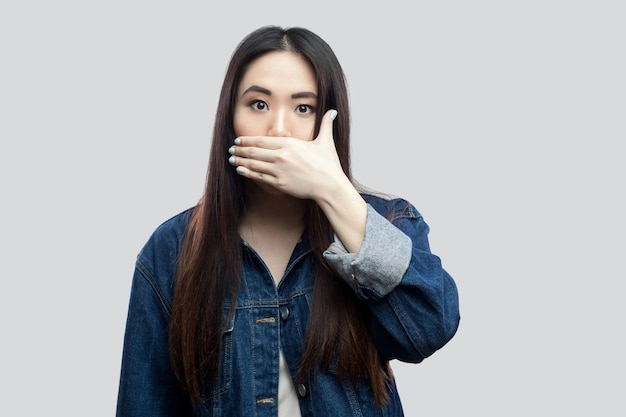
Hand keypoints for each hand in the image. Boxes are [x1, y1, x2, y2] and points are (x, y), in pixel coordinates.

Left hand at [228, 109, 344, 199]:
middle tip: (231, 149)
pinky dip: (248, 173)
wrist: (330, 185)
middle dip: (240, 150)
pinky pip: (259, 177)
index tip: (238, 140)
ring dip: (240, 161)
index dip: (247, 140)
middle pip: (254, 151)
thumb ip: (326, 125)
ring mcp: (279, 170)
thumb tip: (333, 111)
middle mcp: (281, 155)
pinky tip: (240, 170)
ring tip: (231, 160)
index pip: (262, 141)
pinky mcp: (279, 183)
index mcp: (290, 144)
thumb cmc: (329, 165)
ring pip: (254, 164)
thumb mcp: (326, 142)